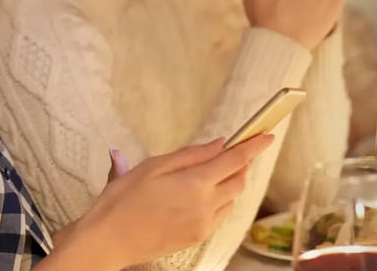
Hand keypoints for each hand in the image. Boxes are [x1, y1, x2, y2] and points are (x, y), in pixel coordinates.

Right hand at [68, 135, 274, 268]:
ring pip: (231, 200)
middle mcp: (205, 207)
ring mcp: (203, 226)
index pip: (235, 161)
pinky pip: (219, 216)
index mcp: (194, 184)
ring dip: (230, 183)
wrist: (108, 241)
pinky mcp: (196, 238)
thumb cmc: (122, 201)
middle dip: (241, 164)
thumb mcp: (153, 167)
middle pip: (238, 181)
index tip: (267, 136)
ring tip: (211, 172)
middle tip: (233, 151)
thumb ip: (191, 155)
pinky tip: (201, 195)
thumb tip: (220, 144)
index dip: (254, 146)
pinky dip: (219, 201)